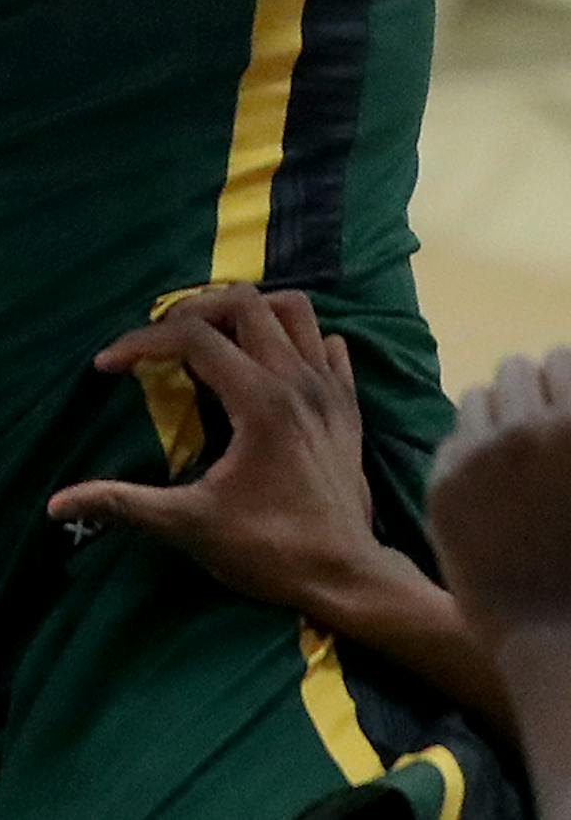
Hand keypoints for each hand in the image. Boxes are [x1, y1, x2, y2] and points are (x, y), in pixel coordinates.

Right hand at [49, 287, 384, 616]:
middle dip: (192, 312)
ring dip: (250, 312)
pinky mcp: (348, 407)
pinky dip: (298, 340)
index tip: (108, 366)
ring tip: (215, 339)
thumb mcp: (190, 526)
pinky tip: (273, 364)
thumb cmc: (269, 552)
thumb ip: (124, 503)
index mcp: (259, 400)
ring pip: (293, 310)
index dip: (141, 342)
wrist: (348, 582)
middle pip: (243, 302)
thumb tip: (56, 503)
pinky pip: (328, 345)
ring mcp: (329, 389)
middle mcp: (296, 380)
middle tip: (162, 344)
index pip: (191, 337)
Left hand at [429, 351, 570, 658]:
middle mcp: (530, 429)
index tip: (563, 410)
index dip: (563, 386)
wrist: (560, 643)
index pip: (560, 360)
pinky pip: (453, 438)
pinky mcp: (444, 482)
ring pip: (478, 395)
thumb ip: (568, 427)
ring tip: (512, 458)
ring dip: (497, 416)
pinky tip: (488, 490)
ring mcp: (483, 454)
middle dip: (530, 395)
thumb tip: (559, 393)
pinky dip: (469, 452)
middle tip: (539, 434)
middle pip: (516, 369)